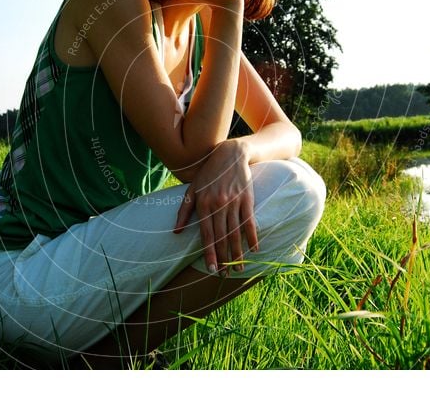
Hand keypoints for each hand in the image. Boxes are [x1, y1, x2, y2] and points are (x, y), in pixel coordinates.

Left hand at [173, 139, 258, 274]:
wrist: (230, 154)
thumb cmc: (208, 173)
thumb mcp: (192, 189)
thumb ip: (183, 211)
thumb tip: (175, 232)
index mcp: (204, 204)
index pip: (207, 235)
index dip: (209, 254)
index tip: (211, 269)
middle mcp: (218, 205)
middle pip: (222, 237)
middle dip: (224, 258)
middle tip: (226, 274)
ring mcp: (234, 202)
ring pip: (235, 232)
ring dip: (237, 252)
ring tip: (239, 268)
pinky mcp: (247, 199)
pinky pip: (250, 222)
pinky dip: (252, 237)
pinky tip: (254, 250)